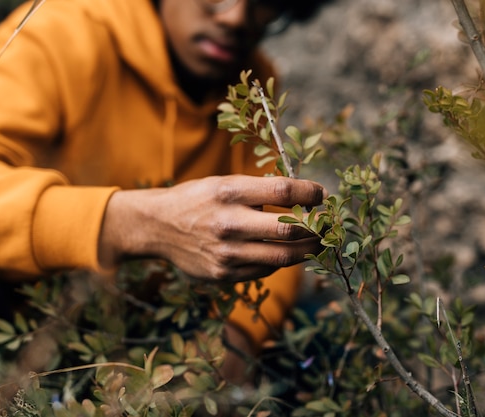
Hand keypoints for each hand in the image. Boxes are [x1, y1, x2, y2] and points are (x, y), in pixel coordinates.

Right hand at [98, 175, 326, 281]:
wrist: (157, 227)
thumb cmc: (197, 199)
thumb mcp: (223, 183)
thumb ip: (259, 190)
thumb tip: (304, 197)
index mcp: (228, 192)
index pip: (283, 190)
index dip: (311, 192)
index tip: (321, 194)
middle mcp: (227, 223)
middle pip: (289, 230)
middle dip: (317, 228)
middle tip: (327, 224)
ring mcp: (225, 253)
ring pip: (282, 257)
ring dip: (306, 250)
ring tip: (315, 242)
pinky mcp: (222, 274)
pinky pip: (264, 270)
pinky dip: (280, 262)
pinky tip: (283, 253)